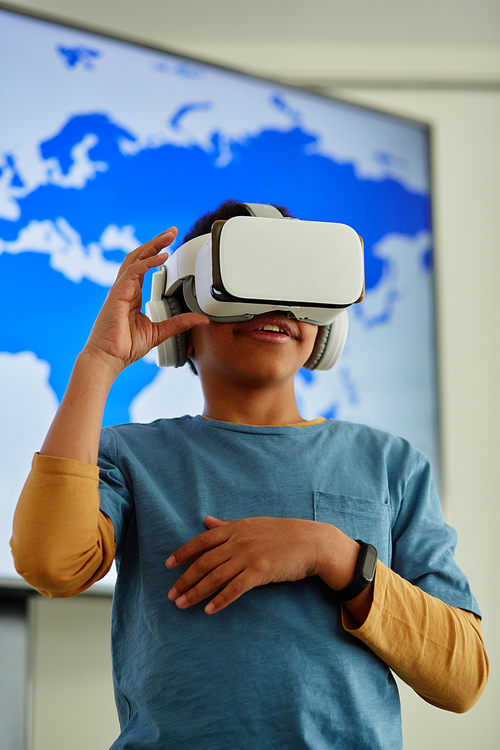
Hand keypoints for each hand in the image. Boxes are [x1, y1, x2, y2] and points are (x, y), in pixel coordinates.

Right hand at [84, 227, 207, 375]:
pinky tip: (161, 257)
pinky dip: (147, 263)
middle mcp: (125, 289)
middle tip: (172, 232)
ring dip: (152, 246)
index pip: (144, 267)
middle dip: (156, 243)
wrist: (108, 358)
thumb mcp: (160, 332)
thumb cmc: (125, 347)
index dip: (156, 254)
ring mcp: (119, 290)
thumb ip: (179, 323)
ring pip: (135, 259)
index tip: (170, 246)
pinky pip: (133, 272)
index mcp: (132, 295)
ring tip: (168, 236)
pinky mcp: (117, 294)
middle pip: (139, 257)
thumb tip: (200, 319)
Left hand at [166, 515, 348, 614]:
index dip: (183, 553)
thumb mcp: (253, 524)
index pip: (202, 541)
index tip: (168, 565)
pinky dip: (220, 600)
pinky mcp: (261, 571)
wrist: (312, 542)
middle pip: (204, 562)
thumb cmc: (283, 534)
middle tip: (171, 595)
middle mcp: (239, 541)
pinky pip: (235, 588)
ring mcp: (249, 556)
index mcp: (236, 528)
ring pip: (215, 576)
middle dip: (185, 579)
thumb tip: (206, 521)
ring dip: (196, 592)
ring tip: (182, 604)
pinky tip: (209, 609)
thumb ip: (227, 525)